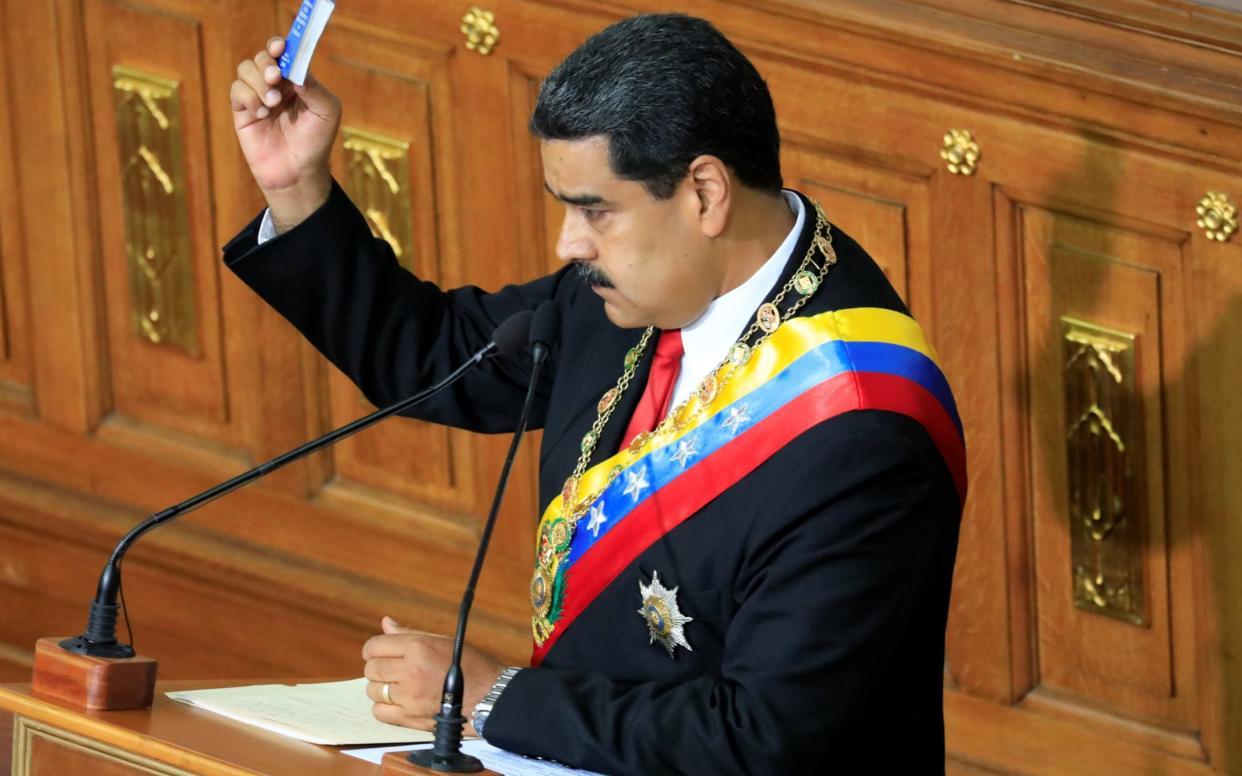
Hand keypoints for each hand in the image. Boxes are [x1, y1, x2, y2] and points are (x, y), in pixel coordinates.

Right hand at [229, 36, 339, 229]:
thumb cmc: (316, 142)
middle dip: (267, 64)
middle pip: (263, 57)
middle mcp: (277, 84)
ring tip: (272, 103)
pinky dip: (248, 97)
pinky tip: (262, 113)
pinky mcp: (243, 110)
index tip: (280, 47)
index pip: (285, 53)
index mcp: (298, 80)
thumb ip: (313, 87)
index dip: (280, 45)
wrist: (298, 172)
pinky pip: (237, 90)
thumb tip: (295, 67)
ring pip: (246, 69)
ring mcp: (258, 95)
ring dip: (258, 82)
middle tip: (275, 78)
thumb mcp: (326, 112)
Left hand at [362, 616, 505, 735]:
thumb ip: (409, 633)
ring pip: (373, 691)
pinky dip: (385, 708)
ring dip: (381, 688)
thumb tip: (385, 623)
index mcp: (418, 647)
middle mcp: (409, 670)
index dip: (375, 650)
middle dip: (378, 668)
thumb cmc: (470, 665)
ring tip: (398, 687)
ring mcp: (408, 696)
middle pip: (371, 669)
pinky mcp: (410, 718)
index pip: (374, 646)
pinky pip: (380, 713)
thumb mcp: (442, 641)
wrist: (489, 696)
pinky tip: (399, 703)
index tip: (382, 653)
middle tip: (393, 670)